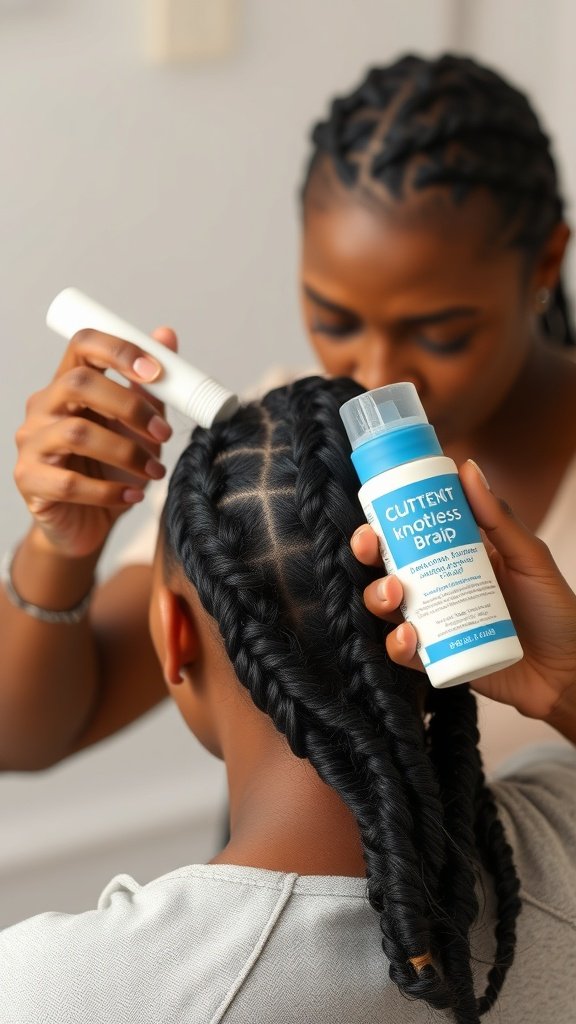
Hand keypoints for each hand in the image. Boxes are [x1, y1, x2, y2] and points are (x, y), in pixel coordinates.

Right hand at [14, 327, 176, 557]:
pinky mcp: (29, 480)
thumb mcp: (137, 425)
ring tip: (155, 472)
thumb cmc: (109, 469)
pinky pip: (70, 483)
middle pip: (78, 384)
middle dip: (130, 407)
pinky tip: (133, 496)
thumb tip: (166, 335)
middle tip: (165, 434)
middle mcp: (43, 407)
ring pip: (76, 434)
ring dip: (127, 453)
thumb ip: (149, 386)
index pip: (83, 345)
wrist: (87, 522)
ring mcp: (31, 443)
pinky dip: (109, 490)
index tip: (156, 372)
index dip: (119, 350)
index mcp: (68, 385)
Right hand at [352, 460, 575, 734]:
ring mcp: (434, 624)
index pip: (408, 534)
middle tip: (370, 546)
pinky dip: (397, 644)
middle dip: (366, 554)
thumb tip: (467, 466)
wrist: (569, 672)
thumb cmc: (555, 612)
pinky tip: (410, 636)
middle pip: (385, 567)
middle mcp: (437, 588)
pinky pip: (404, 652)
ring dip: (377, 596)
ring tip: (395, 594)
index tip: (373, 512)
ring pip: (386, 608)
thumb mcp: (529, 558)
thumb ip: (498, 517)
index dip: (382, 523)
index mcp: (455, 557)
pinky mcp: (435, 659)